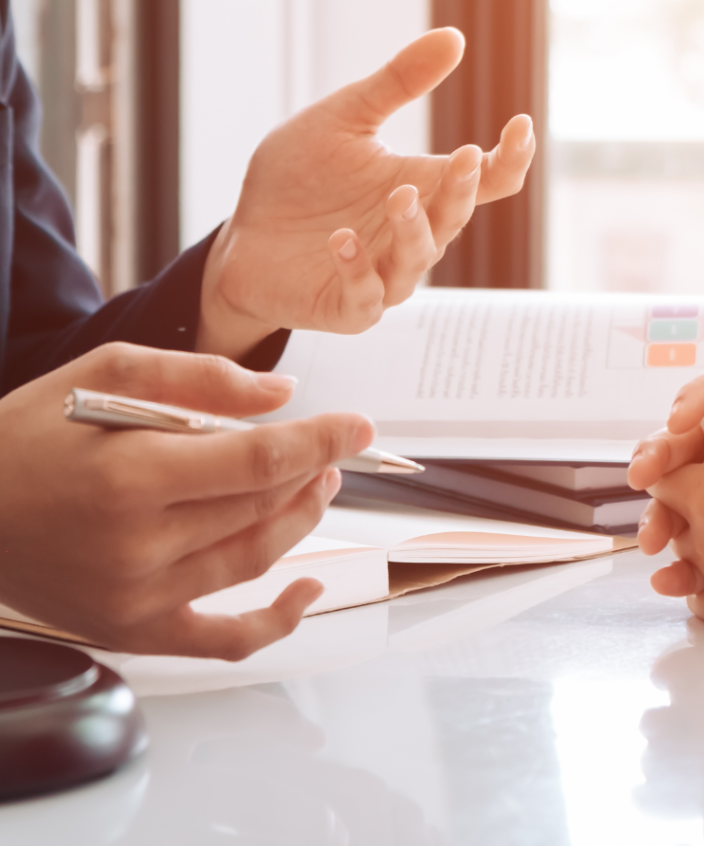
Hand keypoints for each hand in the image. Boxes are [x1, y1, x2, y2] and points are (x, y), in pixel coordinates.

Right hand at [0, 343, 373, 658]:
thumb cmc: (29, 435)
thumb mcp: (107, 373)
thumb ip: (202, 378)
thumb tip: (285, 395)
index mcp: (130, 475)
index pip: (260, 460)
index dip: (322, 441)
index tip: (360, 426)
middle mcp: (137, 545)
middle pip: (263, 506)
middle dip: (312, 472)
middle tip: (331, 450)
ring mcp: (136, 598)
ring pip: (255, 558)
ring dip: (301, 519)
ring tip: (318, 485)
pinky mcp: (133, 629)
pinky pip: (223, 639)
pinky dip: (277, 620)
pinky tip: (310, 589)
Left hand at [197, 27, 534, 358]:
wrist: (243, 236)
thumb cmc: (298, 180)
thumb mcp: (343, 120)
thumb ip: (397, 84)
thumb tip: (454, 37)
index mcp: (422, 187)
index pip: (485, 180)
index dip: (510, 157)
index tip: (519, 125)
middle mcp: (412, 233)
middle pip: (455, 216)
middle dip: (461, 190)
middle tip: (460, 157)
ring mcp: (383, 273)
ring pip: (417, 259)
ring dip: (414, 231)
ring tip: (398, 198)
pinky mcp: (347, 305)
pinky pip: (365, 296)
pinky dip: (358, 271)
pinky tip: (342, 241)